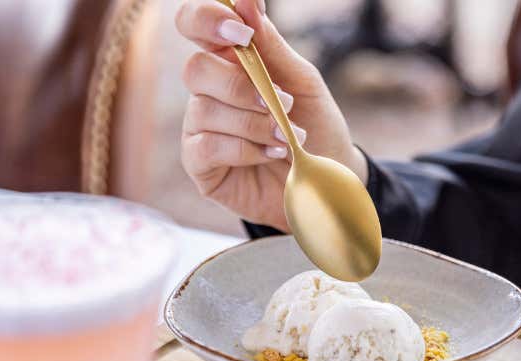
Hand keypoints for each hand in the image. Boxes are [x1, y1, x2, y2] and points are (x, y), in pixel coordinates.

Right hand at [176, 0, 366, 229]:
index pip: (194, 23)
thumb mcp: (302, 82)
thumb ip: (272, 46)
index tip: (242, 32)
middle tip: (281, 103)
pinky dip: (245, 149)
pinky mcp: (201, 165)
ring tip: (288, 138)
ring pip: (205, 110)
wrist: (326, 182)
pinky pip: (207, 147)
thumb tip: (247, 3)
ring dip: (255, 123)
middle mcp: (208, 90)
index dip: (208, 19)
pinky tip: (271, 155)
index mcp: (228, 59)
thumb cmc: (314, 127)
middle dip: (242, 87)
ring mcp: (200, 127)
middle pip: (195, 69)